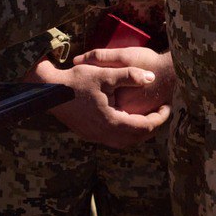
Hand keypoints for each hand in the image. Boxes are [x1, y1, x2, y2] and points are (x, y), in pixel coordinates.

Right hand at [33, 56, 170, 148]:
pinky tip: (127, 117)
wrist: (47, 91)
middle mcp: (105, 134)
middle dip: (152, 126)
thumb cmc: (75, 81)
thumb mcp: (104, 74)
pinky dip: (126, 131)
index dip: (159, 117)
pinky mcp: (90, 134)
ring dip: (139, 130)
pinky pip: (115, 138)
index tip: (167, 106)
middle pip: (137, 138)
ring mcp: (96, 136)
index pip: (145, 127)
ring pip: (126, 141)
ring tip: (147, 115)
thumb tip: (151, 78)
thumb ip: (130, 75)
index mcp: (112, 122)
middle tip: (161, 112)